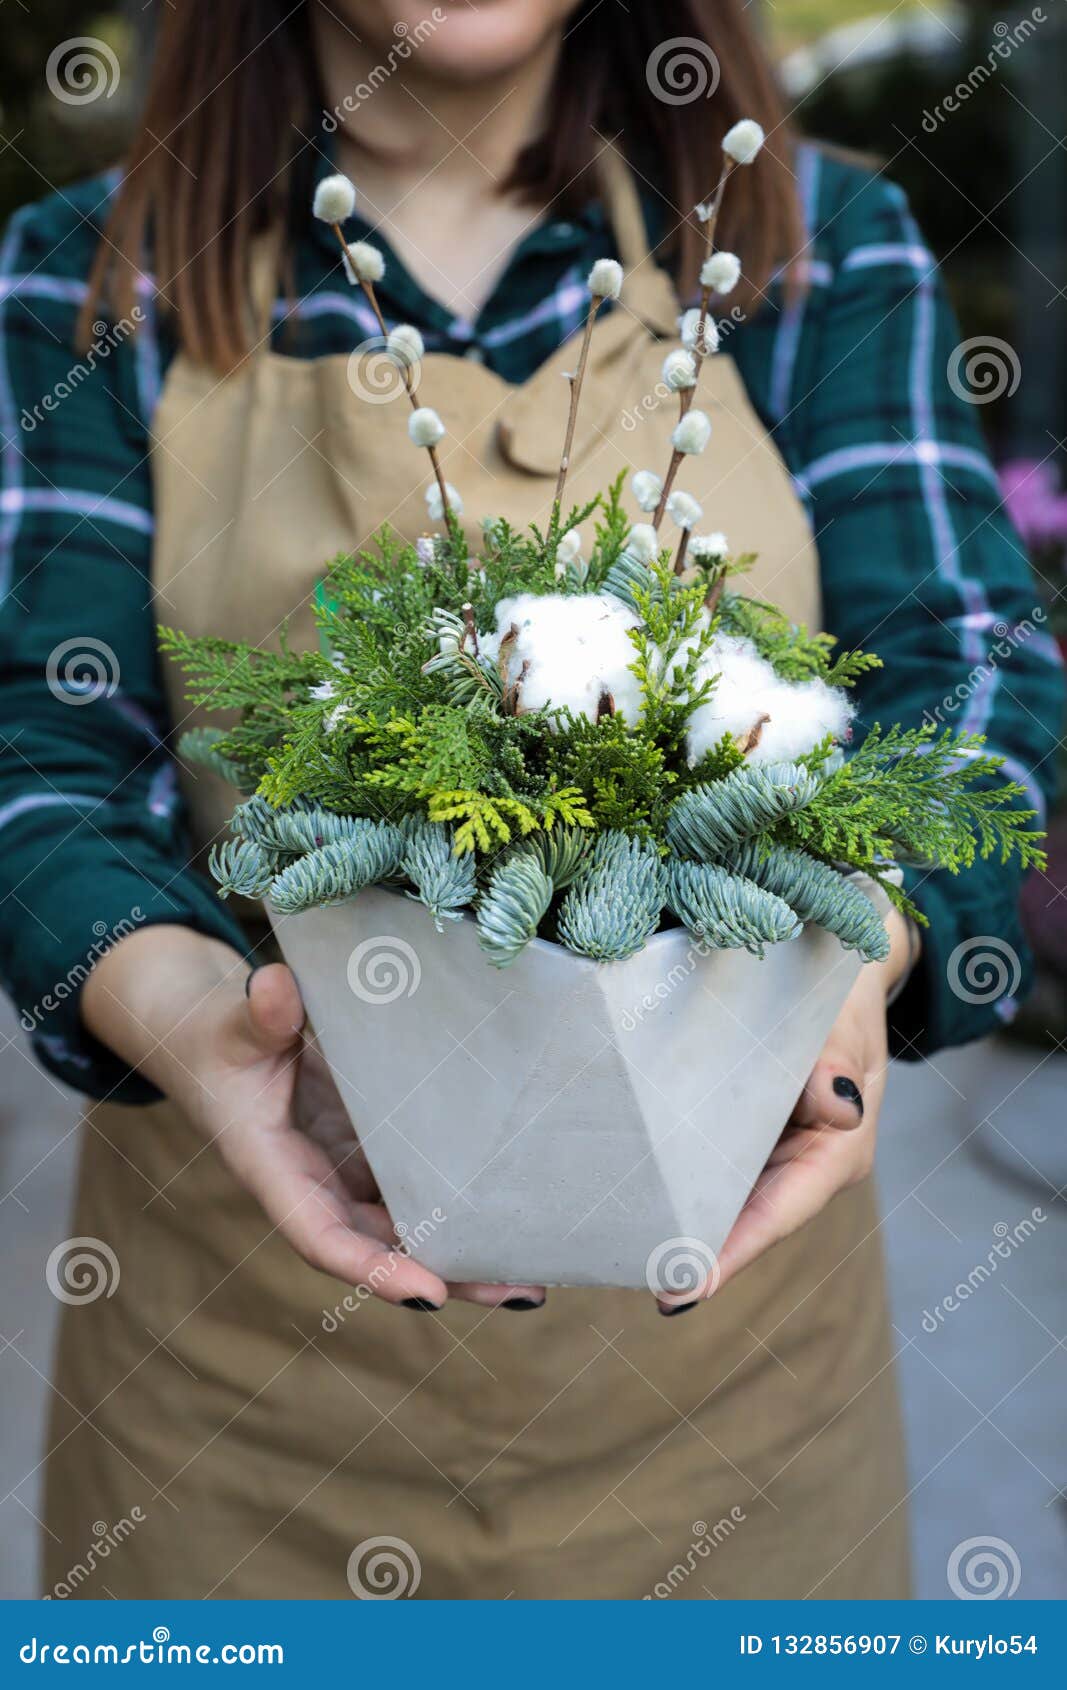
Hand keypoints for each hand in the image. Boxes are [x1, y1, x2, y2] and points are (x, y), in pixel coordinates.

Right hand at [83, 929, 544, 1311]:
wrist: (220, 1043)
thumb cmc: (223, 1040)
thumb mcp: (234, 1026)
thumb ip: (257, 1015)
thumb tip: (275, 985)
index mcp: (277, 1172)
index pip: (324, 1238)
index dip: (375, 1270)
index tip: (430, 1294)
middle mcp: (318, 1190)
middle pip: (384, 1250)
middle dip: (449, 1276)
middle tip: (521, 1291)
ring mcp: (349, 1177)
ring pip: (409, 1229)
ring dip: (467, 1253)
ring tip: (537, 1272)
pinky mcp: (374, 1157)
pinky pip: (420, 1192)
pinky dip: (462, 1208)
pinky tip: (515, 1217)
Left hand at [655, 909, 915, 1313]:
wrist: (838, 964)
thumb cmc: (842, 996)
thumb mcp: (843, 1024)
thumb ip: (835, 1062)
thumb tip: (839, 1108)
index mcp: (838, 1150)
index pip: (778, 1213)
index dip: (732, 1253)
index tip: (684, 1288)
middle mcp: (806, 1163)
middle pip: (747, 1219)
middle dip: (697, 1250)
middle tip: (640, 1279)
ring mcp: (776, 1151)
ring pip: (726, 1198)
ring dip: (685, 1221)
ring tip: (627, 1250)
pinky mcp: (749, 1133)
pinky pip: (713, 1165)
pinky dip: (682, 1181)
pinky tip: (637, 1196)